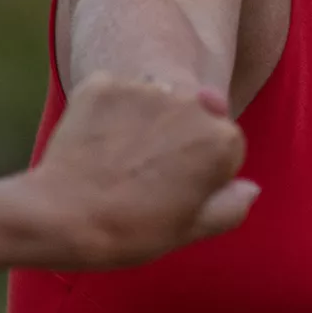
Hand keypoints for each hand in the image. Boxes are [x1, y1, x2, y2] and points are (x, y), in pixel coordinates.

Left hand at [21, 73, 258, 270]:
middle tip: (145, 175)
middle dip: (178, 137)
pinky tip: (95, 144)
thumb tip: (250, 187)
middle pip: (194, 114)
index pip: (226, 144)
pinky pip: (115, 92)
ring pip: (155, 99)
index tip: (176, 191)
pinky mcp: (103, 82)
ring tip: (118, 160)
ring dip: (144, 120)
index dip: (204, 172)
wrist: (61, 216)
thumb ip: (229, 206)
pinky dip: (108, 113)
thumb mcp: (190, 230)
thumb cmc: (130, 230)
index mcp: (220, 140)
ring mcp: (143, 87)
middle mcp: (189, 101)